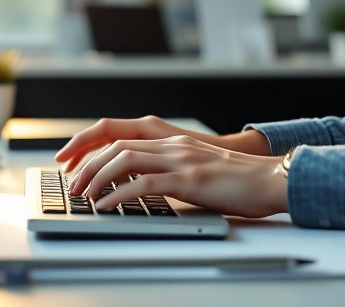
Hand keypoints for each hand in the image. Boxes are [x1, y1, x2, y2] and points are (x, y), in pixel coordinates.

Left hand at [68, 135, 287, 217]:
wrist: (272, 179)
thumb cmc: (240, 182)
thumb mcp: (199, 172)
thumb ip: (173, 173)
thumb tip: (145, 190)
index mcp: (174, 142)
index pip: (123, 139)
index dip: (95, 151)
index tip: (76, 167)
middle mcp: (173, 145)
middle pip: (117, 146)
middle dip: (88, 164)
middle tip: (72, 184)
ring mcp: (181, 160)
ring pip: (125, 159)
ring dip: (97, 177)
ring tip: (82, 195)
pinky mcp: (189, 179)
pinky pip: (144, 184)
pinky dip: (119, 194)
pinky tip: (106, 205)